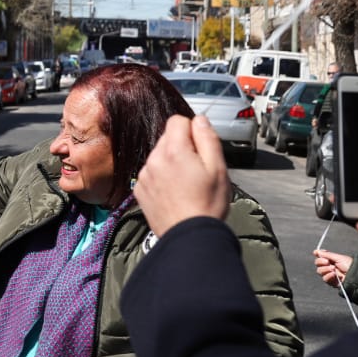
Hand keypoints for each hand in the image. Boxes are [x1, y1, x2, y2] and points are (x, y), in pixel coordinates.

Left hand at [133, 116, 230, 235]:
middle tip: (197, 170)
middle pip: (167, 138)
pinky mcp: (139, 189)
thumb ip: (208, 138)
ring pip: (159, 156)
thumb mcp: (218, 168)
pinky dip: (161, 178)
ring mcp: (144, 175)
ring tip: (186, 185)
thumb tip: (199, 120)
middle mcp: (154, 159)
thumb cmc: (207, 205)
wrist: (188, 236)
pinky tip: (174, 194)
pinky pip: (151, 173)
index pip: (177, 121)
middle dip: (182, 148)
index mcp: (174, 150)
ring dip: (171, 163)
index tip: (201, 149)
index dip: (192, 131)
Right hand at [313, 249, 351, 287]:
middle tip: (327, 262)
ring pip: (320, 272)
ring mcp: (330, 275)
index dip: (319, 256)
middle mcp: (329, 267)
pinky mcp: (332, 282)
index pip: (320, 258)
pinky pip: (325, 279)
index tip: (319, 254)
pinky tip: (334, 274)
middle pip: (318, 265)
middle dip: (321, 262)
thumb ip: (327, 255)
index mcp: (331, 260)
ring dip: (325, 269)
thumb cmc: (350, 265)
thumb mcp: (338, 258)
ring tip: (333, 269)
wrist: (356, 275)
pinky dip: (328, 276)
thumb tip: (316, 251)